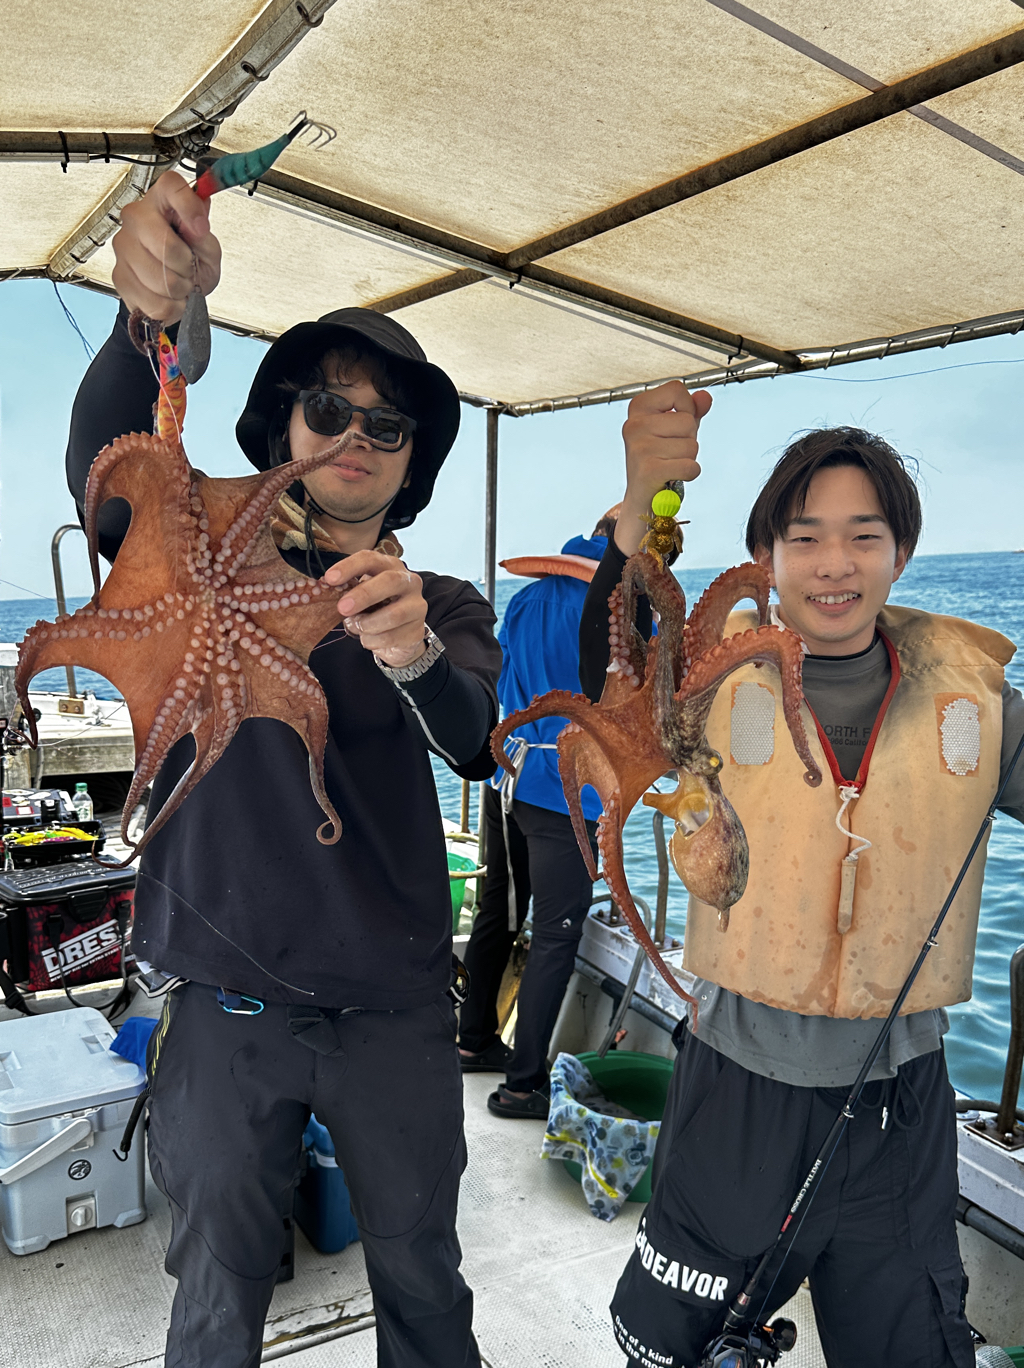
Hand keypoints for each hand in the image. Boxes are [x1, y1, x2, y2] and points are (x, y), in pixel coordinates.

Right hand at [111, 170, 221, 323]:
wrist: (177, 290)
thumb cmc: (192, 261)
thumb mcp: (208, 248)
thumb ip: (204, 236)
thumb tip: (196, 226)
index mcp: (162, 201)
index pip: (171, 186)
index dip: (188, 206)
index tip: (201, 228)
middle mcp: (136, 217)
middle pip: (165, 244)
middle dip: (185, 266)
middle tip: (189, 268)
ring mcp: (123, 246)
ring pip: (159, 279)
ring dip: (178, 289)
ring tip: (179, 283)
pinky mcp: (119, 275)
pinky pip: (152, 300)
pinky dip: (169, 307)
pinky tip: (168, 296)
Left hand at [324, 551, 428, 667]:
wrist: (398, 637)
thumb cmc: (375, 609)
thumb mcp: (360, 596)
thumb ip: (348, 591)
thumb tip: (327, 591)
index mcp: (390, 566)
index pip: (371, 559)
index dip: (349, 567)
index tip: (330, 578)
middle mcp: (408, 581)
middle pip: (389, 581)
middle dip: (363, 595)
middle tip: (342, 608)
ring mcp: (417, 605)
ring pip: (393, 614)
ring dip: (367, 624)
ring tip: (356, 627)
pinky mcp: (417, 629)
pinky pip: (392, 637)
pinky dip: (373, 641)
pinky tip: (368, 638)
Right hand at [616, 380, 712, 555]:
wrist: (644, 495)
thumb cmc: (661, 456)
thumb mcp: (676, 427)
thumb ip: (692, 409)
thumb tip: (706, 397)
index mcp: (638, 407)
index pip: (676, 390)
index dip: (687, 407)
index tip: (675, 425)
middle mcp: (634, 424)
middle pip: (688, 421)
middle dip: (689, 439)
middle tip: (670, 451)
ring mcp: (639, 448)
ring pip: (691, 445)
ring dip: (688, 458)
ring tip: (670, 464)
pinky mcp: (648, 470)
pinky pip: (690, 466)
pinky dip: (689, 473)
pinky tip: (674, 476)